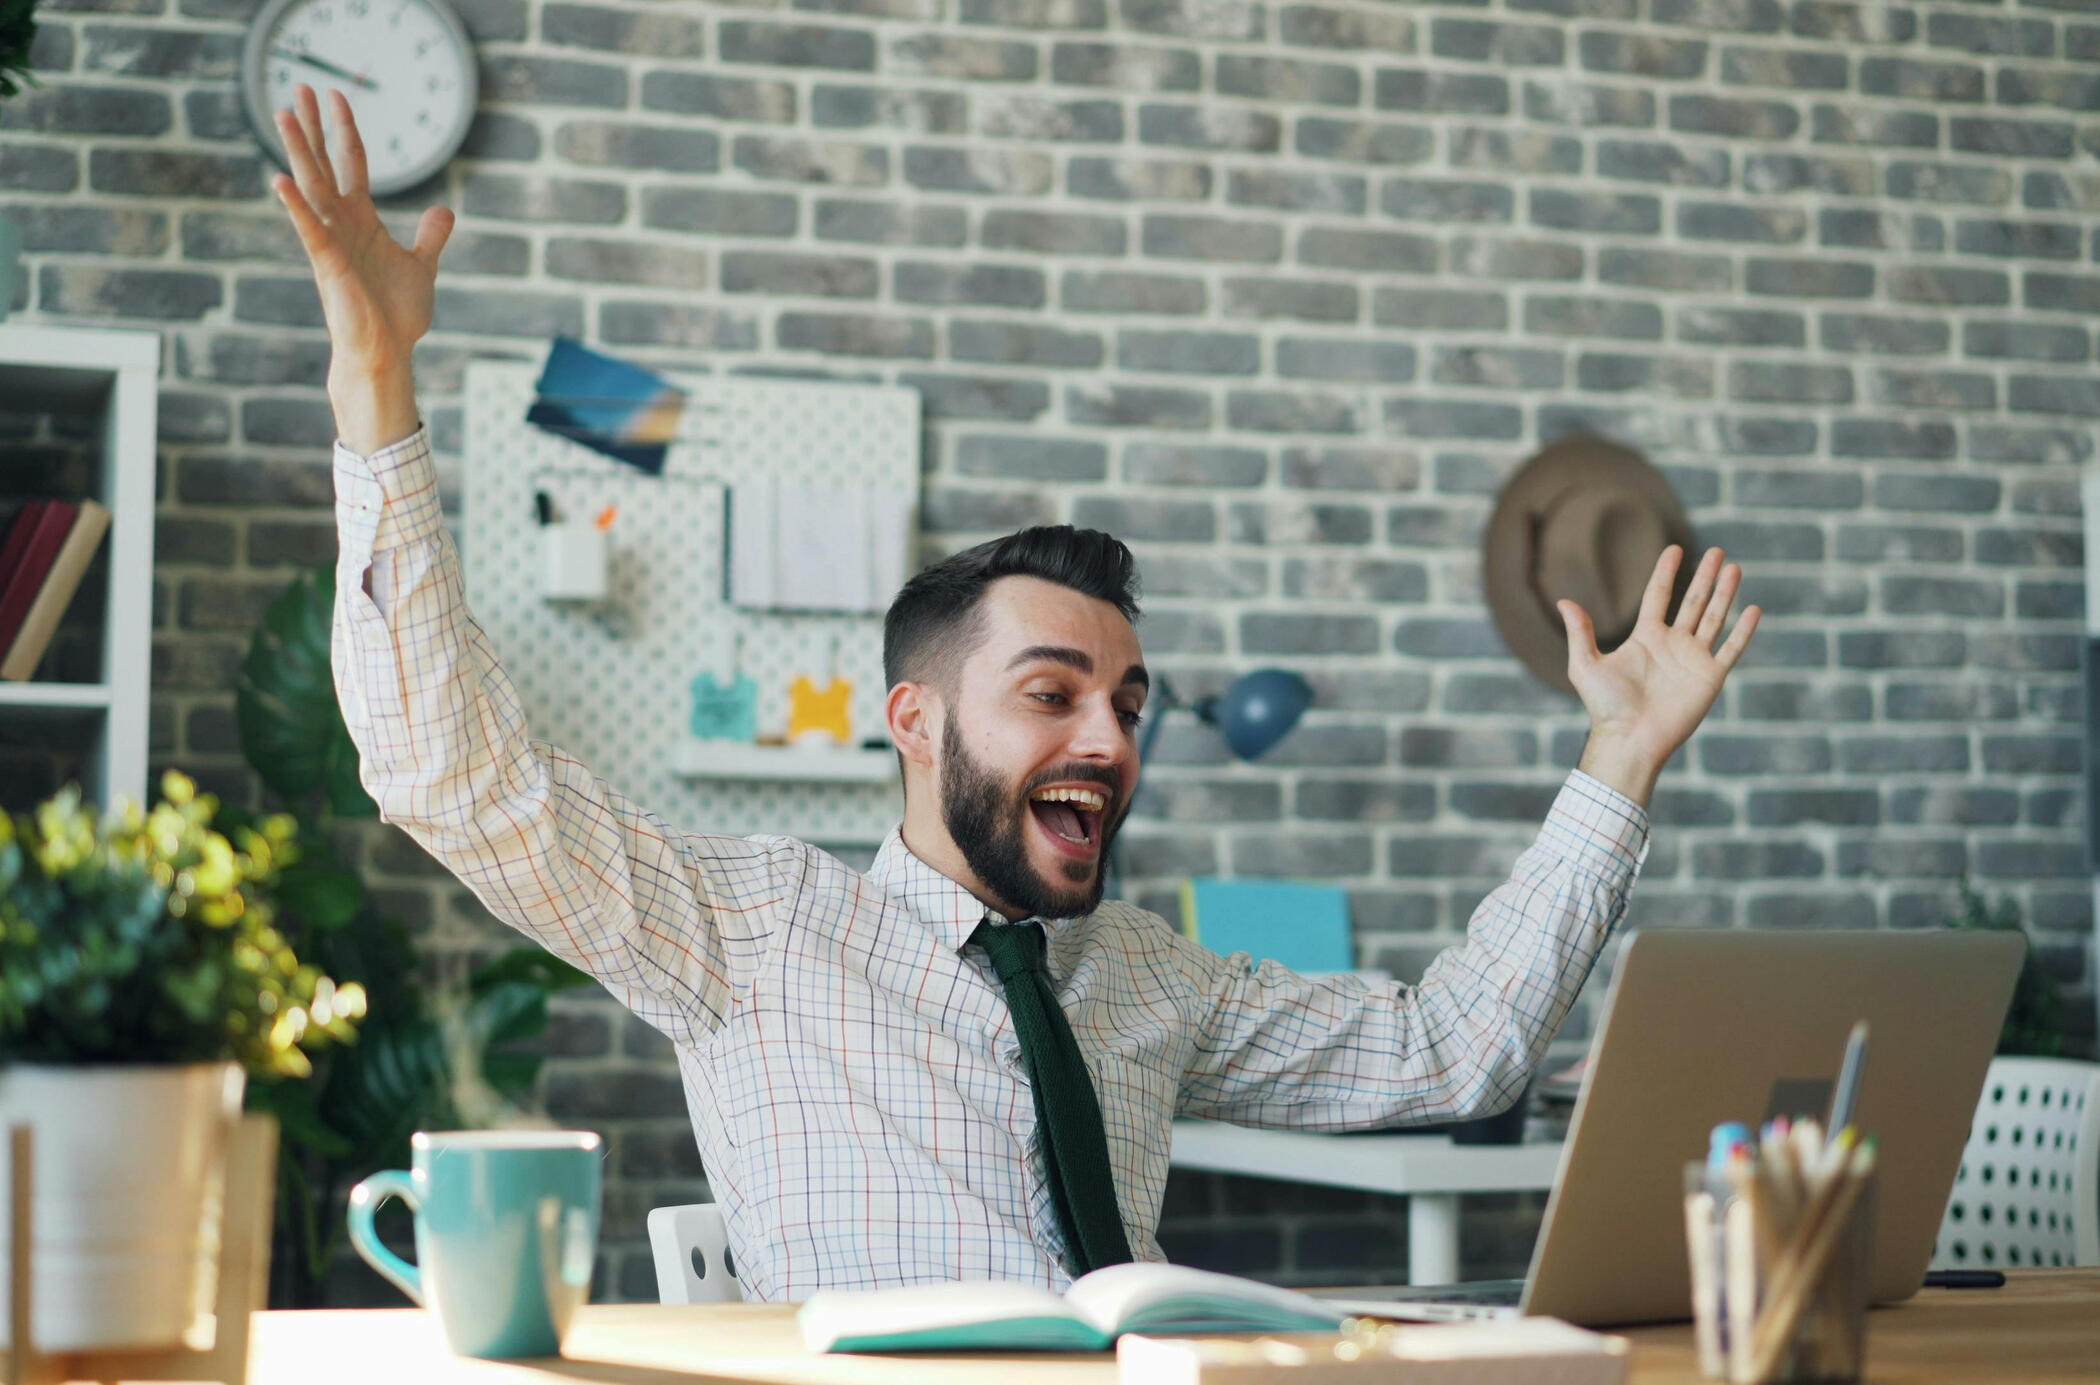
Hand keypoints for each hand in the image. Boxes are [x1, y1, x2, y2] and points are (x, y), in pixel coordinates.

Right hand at [271, 84, 451, 445]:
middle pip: (324, 164)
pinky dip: (296, 206)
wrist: (387, 353)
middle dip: (314, 126)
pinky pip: (310, 230)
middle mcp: (342, 224)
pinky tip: (281, 179)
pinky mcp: (330, 266)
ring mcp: (333, 242)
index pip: (352, 164)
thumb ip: (430, 236)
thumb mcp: (422, 266)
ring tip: (284, 113)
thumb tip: (444, 210)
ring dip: (299, 151)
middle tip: (298, 84)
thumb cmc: (397, 316)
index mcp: (363, 220)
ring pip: (312, 188)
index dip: (345, 130)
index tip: (336, 96)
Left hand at [1559, 546, 1759, 802]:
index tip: (1675, 548)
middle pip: (1692, 601)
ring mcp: (1693, 659)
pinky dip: (1744, 630)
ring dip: (1725, 593)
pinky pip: (1731, 649)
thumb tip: (1563, 601)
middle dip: (1705, 576)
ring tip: (1734, 567)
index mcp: (1646, 637)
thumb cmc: (1605, 706)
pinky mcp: (1710, 677)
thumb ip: (1580, 632)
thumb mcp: (1586, 665)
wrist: (1630, 738)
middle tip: (1717, 551)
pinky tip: (1754, 609)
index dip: (1666, 572)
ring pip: (1714, 617)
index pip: (1658, 595)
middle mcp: (1672, 644)